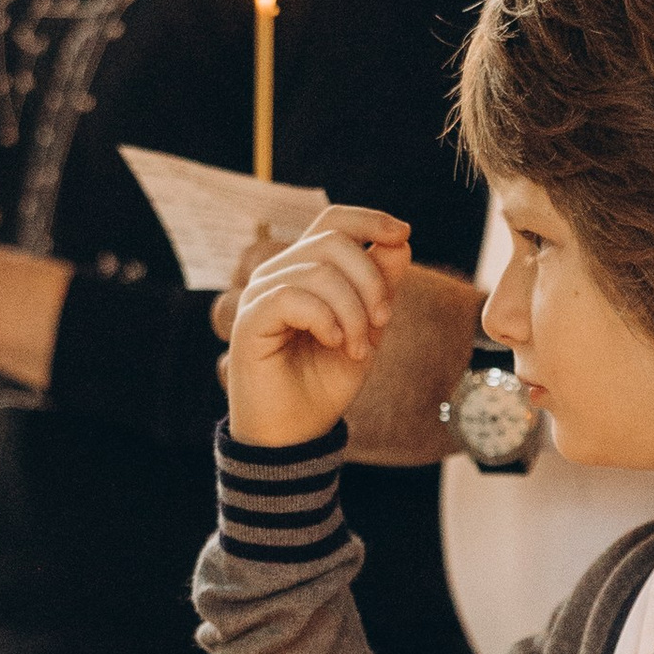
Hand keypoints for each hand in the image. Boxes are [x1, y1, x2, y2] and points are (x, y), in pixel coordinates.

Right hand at [226, 206, 409, 449]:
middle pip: (334, 242)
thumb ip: (382, 286)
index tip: (403, 234)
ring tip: (357, 349)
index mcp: (307, 269)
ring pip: (318, 271)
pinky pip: (292, 296)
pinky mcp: (250, 319)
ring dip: (352, 311)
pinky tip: (334, 344)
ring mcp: (261, 293)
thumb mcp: (367, 330)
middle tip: (383, 323)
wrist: (295, 433)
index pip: (334, 221)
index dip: (370, 219)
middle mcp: (280, 273)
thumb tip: (400, 240)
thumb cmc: (325, 382)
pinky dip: (325, 319)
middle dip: (371, 280)